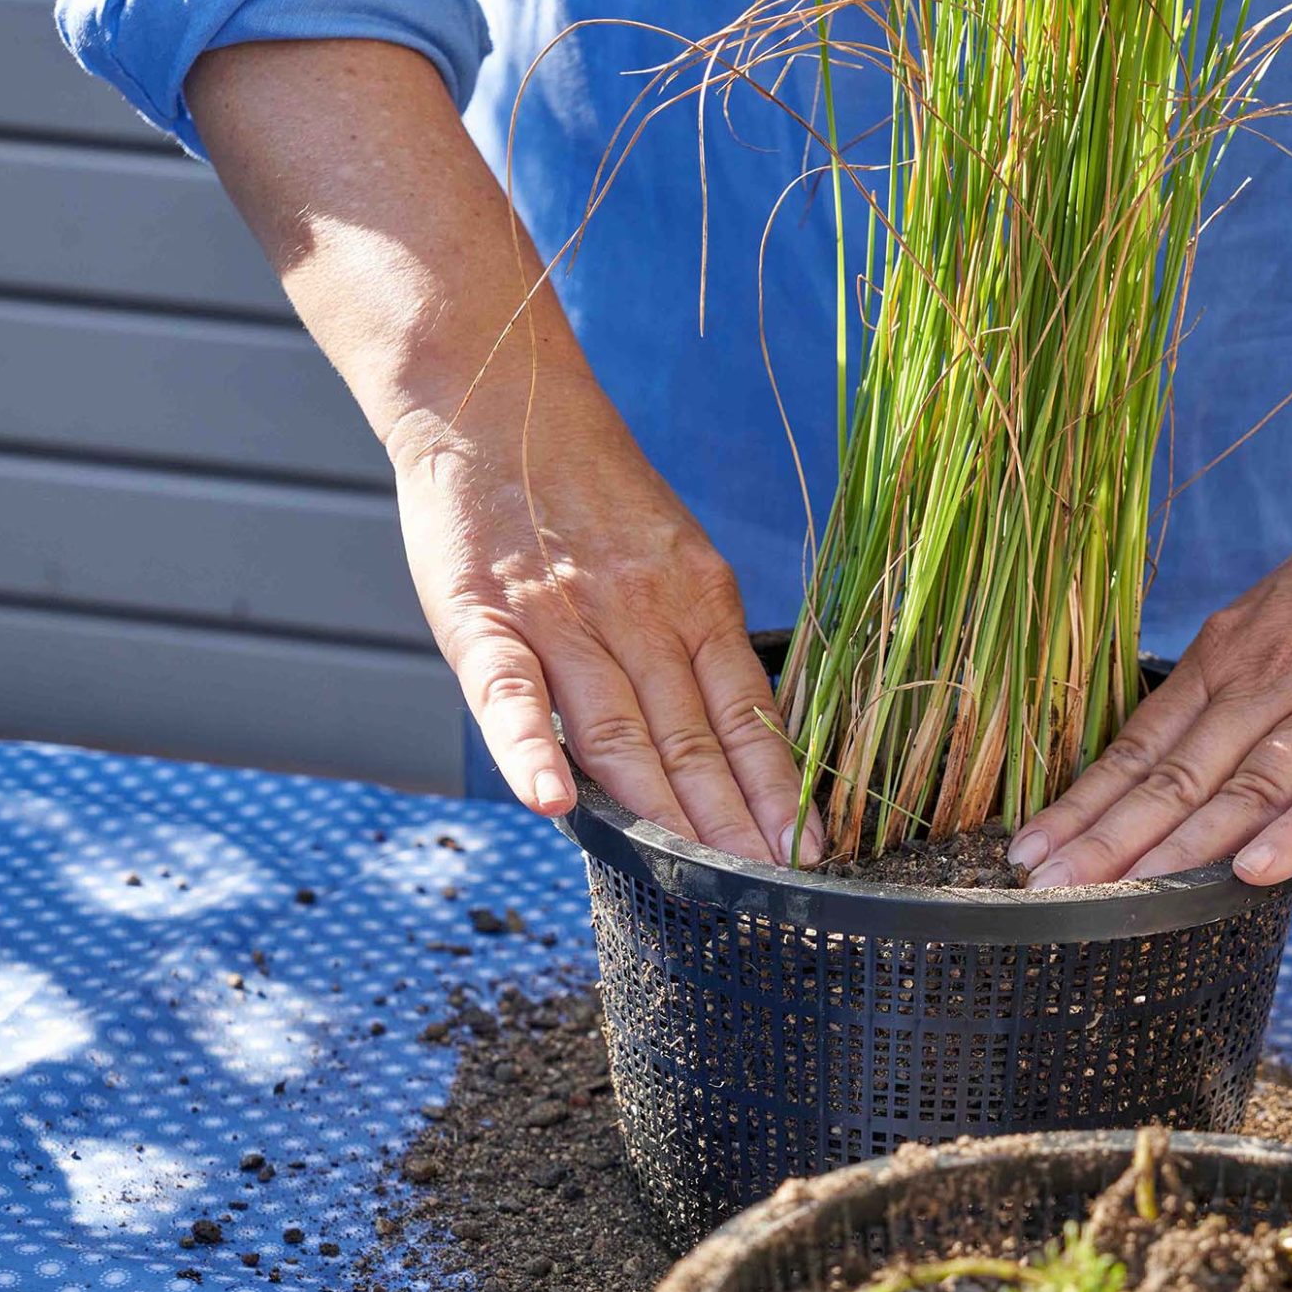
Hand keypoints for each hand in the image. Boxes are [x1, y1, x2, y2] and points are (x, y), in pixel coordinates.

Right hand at [389, 386, 817, 861]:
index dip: (778, 788)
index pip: (747, 714)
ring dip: (663, 813)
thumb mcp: (674, 554)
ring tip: (701, 877)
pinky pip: (511, 692)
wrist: (499, 401)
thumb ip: (696, 642)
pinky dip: (530, 748)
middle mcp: (640, 614)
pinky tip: (555, 803)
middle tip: (771, 890)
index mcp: (697, 601)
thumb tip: (734, 739)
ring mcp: (562, 618)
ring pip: (620, 730)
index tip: (809, 851)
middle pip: (693, 740)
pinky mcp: (483, 615)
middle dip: (735, 825)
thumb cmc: (590, 491)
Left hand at [1008, 258, 1291, 889]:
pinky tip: (1254, 871)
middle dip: (1101, 841)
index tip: (1024, 853)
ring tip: (1108, 899)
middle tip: (1033, 891)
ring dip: (1171, 848)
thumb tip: (1182, 753)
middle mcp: (1272, 680)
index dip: (1083, 805)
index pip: (1141, 745)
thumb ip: (1238, 681)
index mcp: (1234, 654)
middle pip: (1174, 776)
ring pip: (1244, 788)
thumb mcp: (1284, 611)